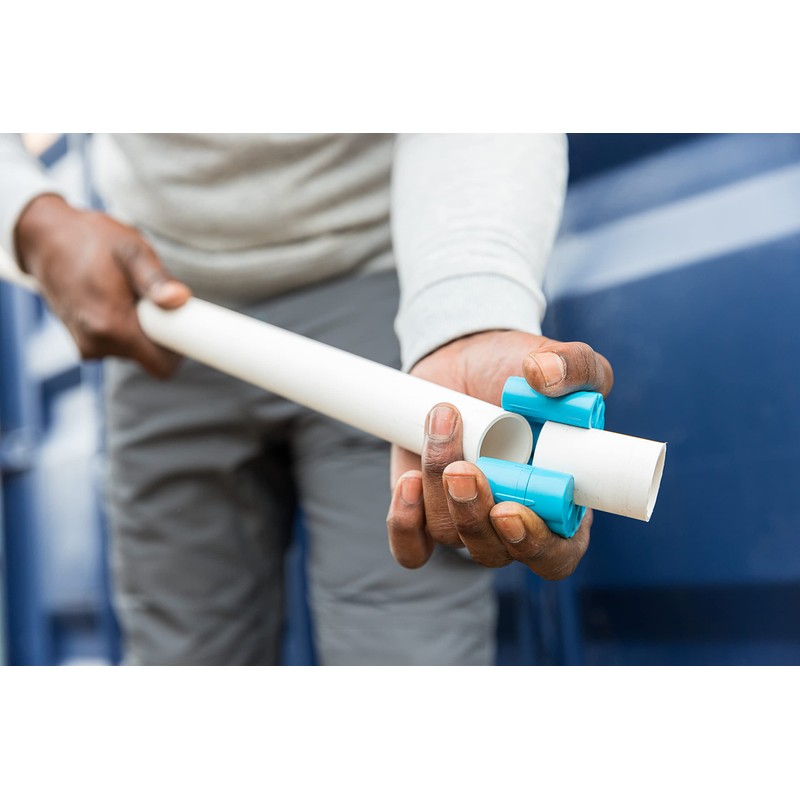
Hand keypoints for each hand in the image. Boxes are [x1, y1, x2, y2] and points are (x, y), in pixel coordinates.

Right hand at [14, 194, 190, 377]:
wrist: (45, 239)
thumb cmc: (92, 240)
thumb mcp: (130, 249)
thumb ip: (155, 278)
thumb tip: (179, 299)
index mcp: (112, 326)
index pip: (161, 366)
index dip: (179, 348)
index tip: (181, 323)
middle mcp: (97, 344)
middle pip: (149, 356)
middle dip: (158, 331)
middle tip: (150, 297)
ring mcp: (87, 347)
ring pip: (134, 350)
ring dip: (139, 326)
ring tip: (126, 293)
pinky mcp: (83, 343)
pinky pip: (118, 344)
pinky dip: (124, 327)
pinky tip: (114, 300)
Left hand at [386, 330, 613, 576]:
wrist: (464, 359)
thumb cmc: (518, 370)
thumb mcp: (560, 359)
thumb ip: (575, 365)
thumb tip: (544, 378)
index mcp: (558, 502)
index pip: (557, 555)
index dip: (536, 546)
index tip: (510, 509)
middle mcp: (511, 521)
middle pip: (494, 552)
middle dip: (473, 515)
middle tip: (463, 468)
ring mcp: (465, 519)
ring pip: (449, 535)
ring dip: (438, 484)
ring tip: (443, 421)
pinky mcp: (423, 512)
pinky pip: (411, 547)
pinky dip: (405, 523)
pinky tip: (408, 482)